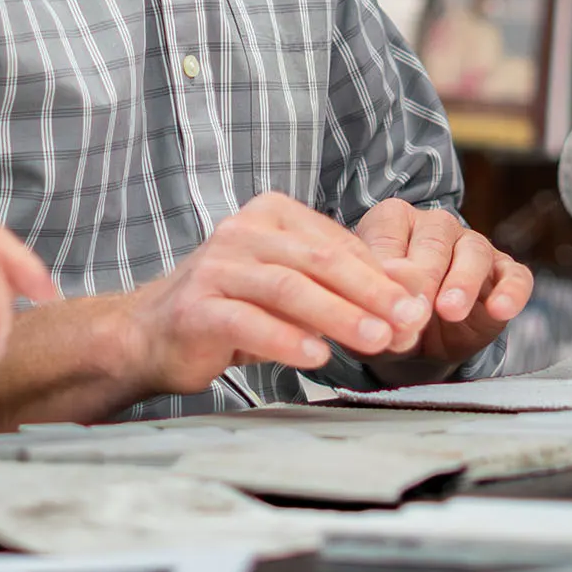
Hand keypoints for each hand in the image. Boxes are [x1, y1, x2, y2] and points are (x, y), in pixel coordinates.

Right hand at [121, 192, 429, 393]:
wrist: (152, 334)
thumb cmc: (233, 308)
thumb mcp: (294, 289)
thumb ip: (344, 283)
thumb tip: (411, 289)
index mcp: (271, 215)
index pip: (339, 244)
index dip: (383, 278)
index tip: (419, 308)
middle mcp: (242, 231)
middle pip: (319, 261)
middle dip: (371, 293)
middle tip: (409, 321)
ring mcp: (216, 267)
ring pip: (289, 289)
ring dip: (339, 315)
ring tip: (376, 340)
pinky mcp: (197, 307)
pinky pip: (249, 321)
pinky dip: (286, 339)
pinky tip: (316, 357)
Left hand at [355, 198, 532, 376]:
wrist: (418, 343)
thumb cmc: (388, 313)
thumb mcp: (372, 310)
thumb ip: (375, 305)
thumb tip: (384, 310)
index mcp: (394, 220)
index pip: (388, 228)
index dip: (385, 262)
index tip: (383, 294)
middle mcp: (436, 225)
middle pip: (434, 240)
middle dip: (424, 276)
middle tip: (416, 309)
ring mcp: (473, 245)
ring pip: (474, 252)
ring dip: (463, 282)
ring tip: (450, 311)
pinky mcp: (504, 273)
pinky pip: (515, 276)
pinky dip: (511, 292)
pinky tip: (500, 310)